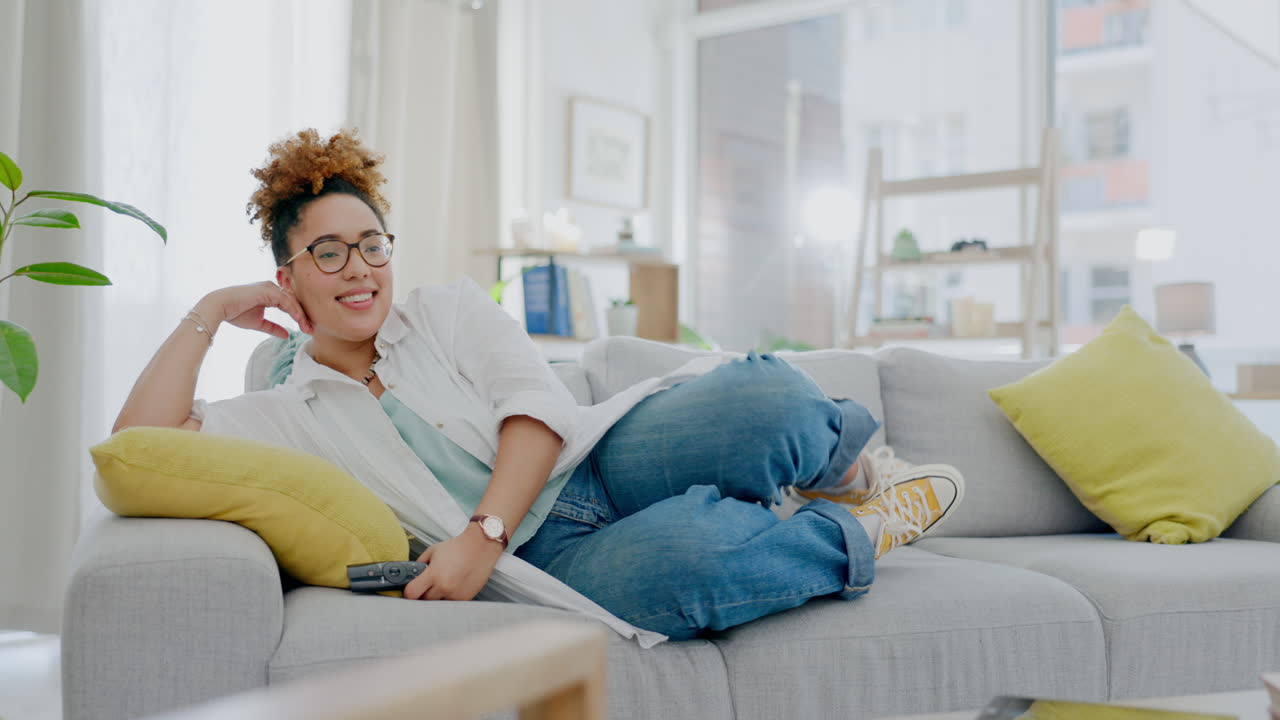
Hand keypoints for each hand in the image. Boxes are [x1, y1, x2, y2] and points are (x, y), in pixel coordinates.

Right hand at [198, 281, 313, 338]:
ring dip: (300, 315)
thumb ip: (274, 328)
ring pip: (292, 301)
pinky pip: (285, 300)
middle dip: (303, 317)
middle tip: (311, 330)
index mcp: (271, 294)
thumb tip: (287, 335)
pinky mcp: (267, 290)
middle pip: (294, 302)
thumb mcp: (259, 323)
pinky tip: (299, 320)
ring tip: (307, 328)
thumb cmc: (236, 313)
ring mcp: (270, 287)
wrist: (220, 307)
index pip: (290, 305)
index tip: (307, 330)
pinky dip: (293, 310)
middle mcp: (272, 288)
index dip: (299, 317)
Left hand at [403, 524, 503, 600]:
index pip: (412, 593)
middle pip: (424, 601)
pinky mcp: (465, 598)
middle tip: (426, 586)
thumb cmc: (457, 547)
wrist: (480, 546)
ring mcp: (456, 594)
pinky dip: (449, 597)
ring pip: (437, 605)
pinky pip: (451, 604)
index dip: (408, 593)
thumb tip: (411, 575)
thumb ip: (420, 564)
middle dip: (423, 594)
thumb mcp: (433, 551)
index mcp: (434, 574)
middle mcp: (444, 587)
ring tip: (442, 584)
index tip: (410, 590)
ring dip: (436, 598)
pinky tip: (452, 586)